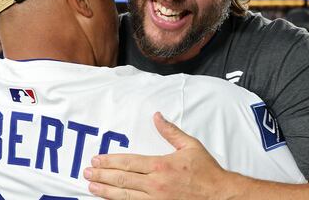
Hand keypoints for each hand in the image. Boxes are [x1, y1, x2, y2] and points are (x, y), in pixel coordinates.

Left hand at [84, 112, 229, 199]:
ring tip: (91, 186)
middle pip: (122, 179)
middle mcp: (156, 184)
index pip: (128, 162)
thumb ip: (171, 132)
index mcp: (161, 166)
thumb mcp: (190, 146)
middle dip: (102, 175)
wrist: (221, 196)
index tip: (97, 159)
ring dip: (105, 191)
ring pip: (125, 196)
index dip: (110, 161)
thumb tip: (157, 116)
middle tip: (87, 172)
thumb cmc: (207, 173)